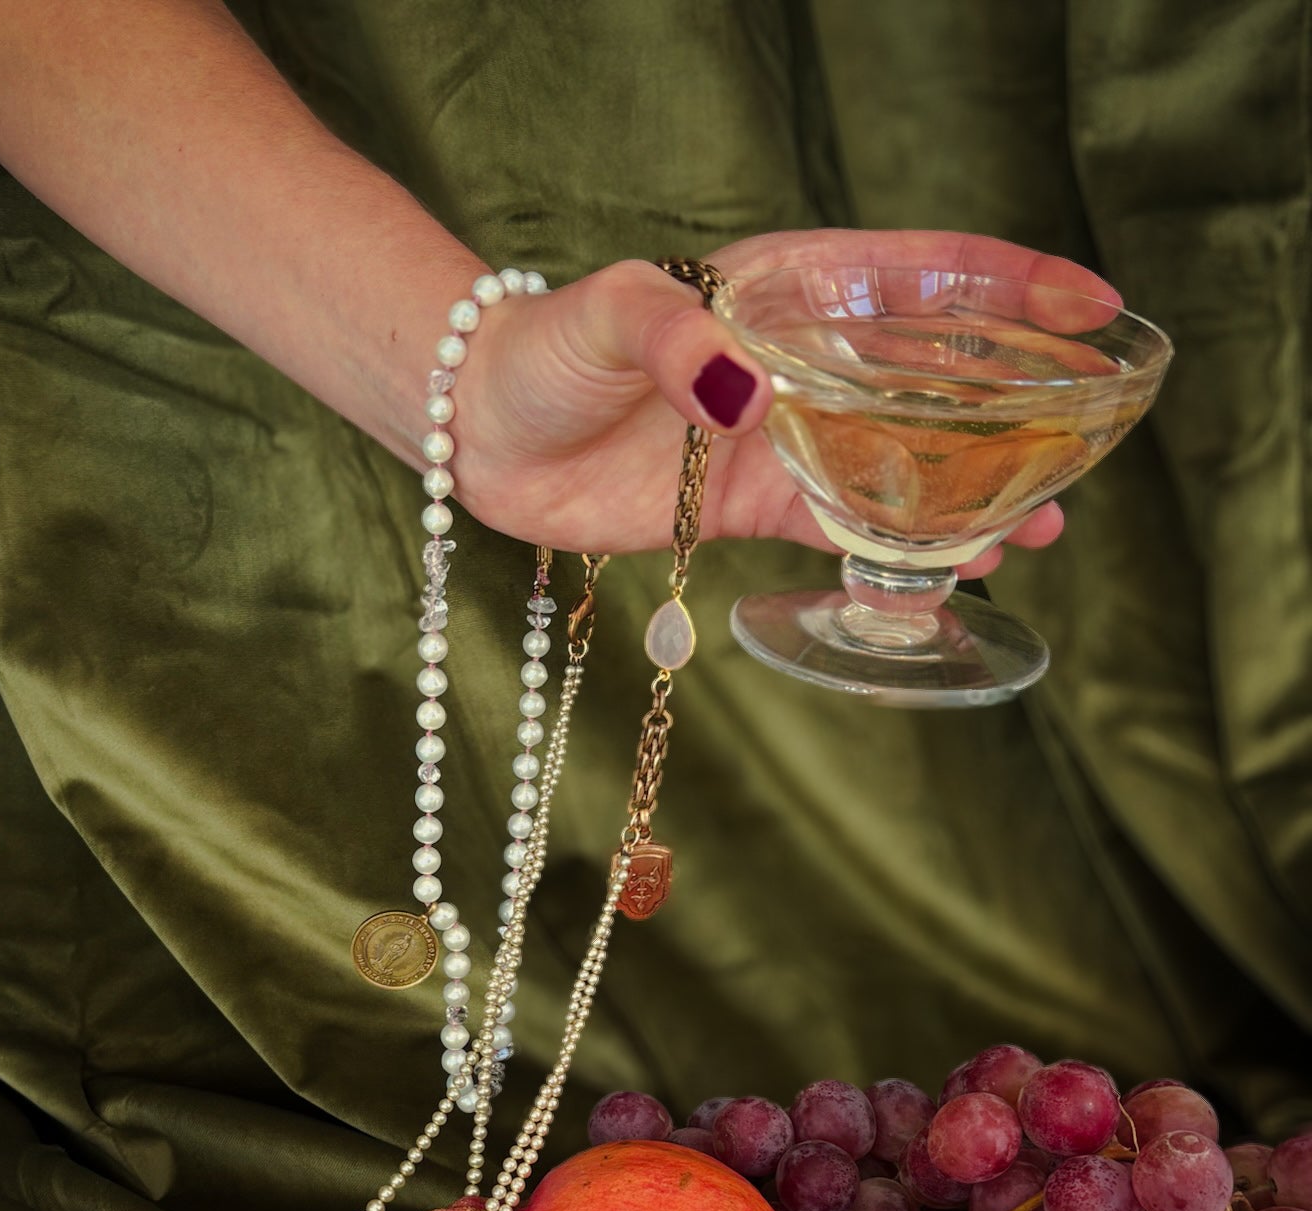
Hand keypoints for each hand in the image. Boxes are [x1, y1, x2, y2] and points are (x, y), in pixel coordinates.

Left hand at [455, 229, 1121, 574]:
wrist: (477, 431)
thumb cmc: (543, 349)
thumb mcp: (611, 317)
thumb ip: (682, 344)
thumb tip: (753, 401)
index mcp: (789, 289)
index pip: (922, 275)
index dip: (1012, 288)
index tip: (1090, 311)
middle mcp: (801, 361)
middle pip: (932, 377)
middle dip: (1014, 410)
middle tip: (1081, 451)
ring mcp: (781, 436)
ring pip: (899, 465)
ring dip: (966, 498)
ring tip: (1032, 532)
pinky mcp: (748, 503)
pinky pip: (839, 530)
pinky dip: (892, 555)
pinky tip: (944, 578)